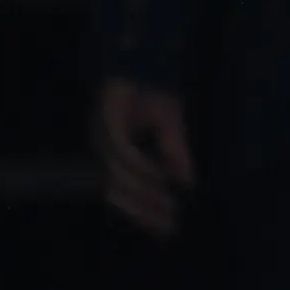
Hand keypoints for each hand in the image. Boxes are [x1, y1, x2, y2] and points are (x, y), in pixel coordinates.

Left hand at [92, 77, 195, 238]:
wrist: (144, 58)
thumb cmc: (153, 91)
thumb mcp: (172, 128)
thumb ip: (176, 156)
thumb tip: (187, 185)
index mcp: (113, 153)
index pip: (122, 193)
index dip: (142, 214)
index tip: (166, 231)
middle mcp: (102, 149)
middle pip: (115, 192)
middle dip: (142, 211)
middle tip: (168, 225)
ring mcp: (102, 136)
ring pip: (119, 177)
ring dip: (145, 193)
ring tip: (169, 204)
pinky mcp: (107, 121)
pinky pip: (124, 154)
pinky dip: (143, 167)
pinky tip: (161, 177)